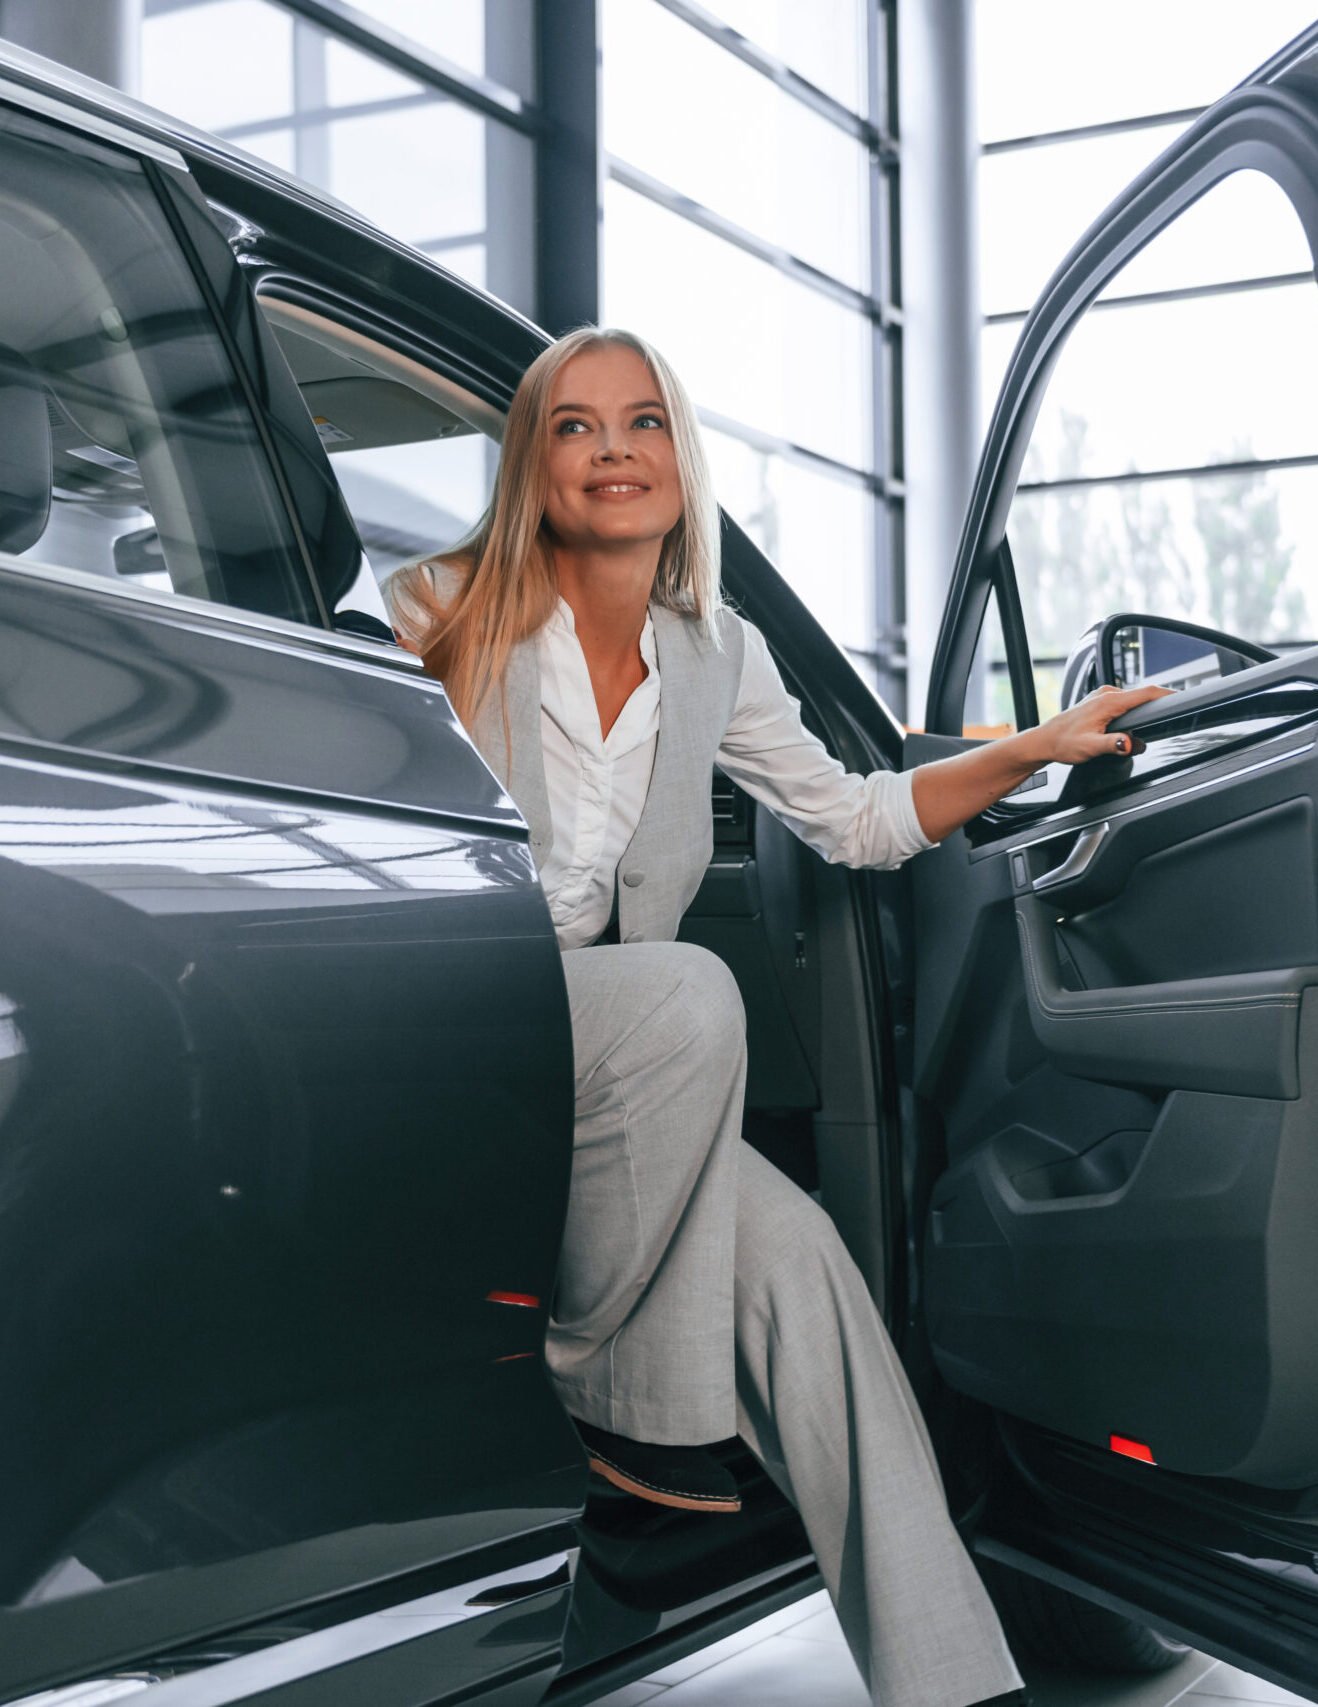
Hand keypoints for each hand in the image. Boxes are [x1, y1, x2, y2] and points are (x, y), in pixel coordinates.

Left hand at [1034, 683, 1173, 765]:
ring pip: (1134, 703)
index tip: (1183, 698)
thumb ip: (1113, 745)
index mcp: (1108, 701)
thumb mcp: (1089, 748)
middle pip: (1143, 698)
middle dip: (1153, 714)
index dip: (1168, 694)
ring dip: (1140, 718)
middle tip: (1153, 732)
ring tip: (1127, 738)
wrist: (1045, 741)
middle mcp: (1107, 694)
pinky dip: (1131, 716)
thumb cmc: (1063, 743)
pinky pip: (1125, 705)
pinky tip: (1122, 731)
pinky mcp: (1101, 702)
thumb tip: (1130, 743)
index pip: (1146, 693)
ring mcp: (1104, 696)